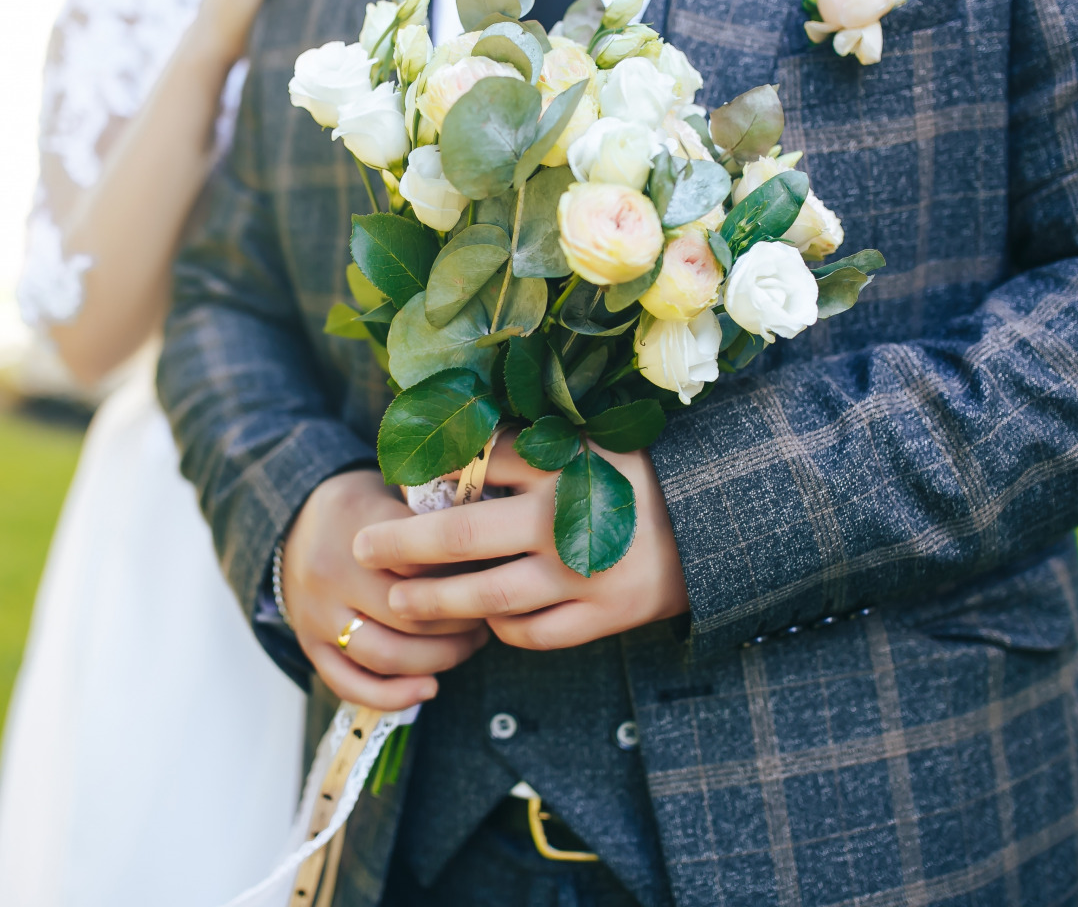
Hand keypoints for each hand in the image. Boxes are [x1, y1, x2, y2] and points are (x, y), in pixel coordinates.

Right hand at [282, 469, 488, 710]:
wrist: (295, 522)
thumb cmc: (363, 509)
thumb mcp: (393, 490)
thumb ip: (435, 513)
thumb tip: (490, 540)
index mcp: (359, 529)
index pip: (425, 563)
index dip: (468, 575)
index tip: (492, 575)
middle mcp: (332, 574)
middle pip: (411, 614)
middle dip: (461, 623)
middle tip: (487, 616)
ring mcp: (317, 615)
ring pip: (387, 655)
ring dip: (440, 659)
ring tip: (468, 645)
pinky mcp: (310, 645)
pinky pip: (350, 684)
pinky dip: (393, 696)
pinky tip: (429, 688)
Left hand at [352, 440, 689, 650]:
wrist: (716, 525)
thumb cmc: (637, 478)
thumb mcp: (587, 444)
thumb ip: (525, 448)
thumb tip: (450, 450)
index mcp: (562, 463)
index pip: (477, 462)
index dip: (429, 473)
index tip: (392, 484)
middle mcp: (567, 518)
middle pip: (462, 533)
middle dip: (402, 542)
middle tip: (361, 548)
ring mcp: (583, 574)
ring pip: (487, 595)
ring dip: (435, 600)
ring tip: (398, 600)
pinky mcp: (601, 616)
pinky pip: (532, 633)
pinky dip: (500, 628)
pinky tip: (482, 619)